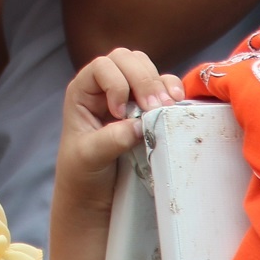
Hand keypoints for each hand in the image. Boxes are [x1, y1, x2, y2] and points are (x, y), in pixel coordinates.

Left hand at [53, 47, 182, 209]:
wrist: (94, 199)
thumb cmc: (82, 174)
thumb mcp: (88, 158)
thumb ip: (111, 140)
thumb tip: (140, 125)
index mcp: (83, 92)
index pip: (101, 67)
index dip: (115, 83)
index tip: (120, 113)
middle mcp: (104, 88)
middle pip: (126, 60)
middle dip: (143, 79)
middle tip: (154, 107)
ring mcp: (128, 95)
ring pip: (146, 68)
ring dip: (159, 83)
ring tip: (167, 106)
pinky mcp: (147, 108)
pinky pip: (164, 86)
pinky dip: (173, 90)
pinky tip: (177, 103)